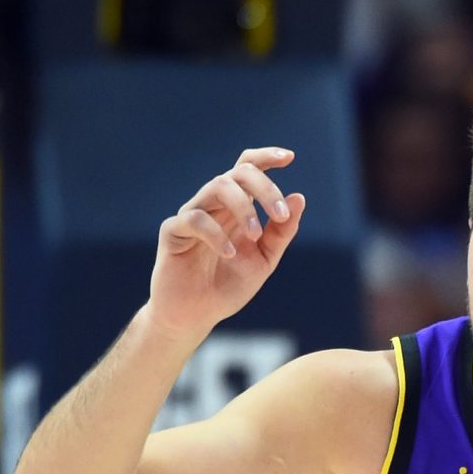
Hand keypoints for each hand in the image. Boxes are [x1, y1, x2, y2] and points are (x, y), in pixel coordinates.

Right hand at [147, 147, 306, 339]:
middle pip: (238, 173)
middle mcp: (213, 204)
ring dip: (244, 208)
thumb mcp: (264, 260)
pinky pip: (195, 219)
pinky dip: (216, 234)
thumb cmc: (227, 286)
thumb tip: (299, 198)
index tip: (289, 157)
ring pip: (217, 186)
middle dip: (265, 188)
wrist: (195, 316)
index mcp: (235, 207)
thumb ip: (281, 232)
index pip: (247, 168)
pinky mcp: (172, 231)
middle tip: (281, 215)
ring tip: (256, 235)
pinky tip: (229, 254)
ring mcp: (191, 214)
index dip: (266, 157)